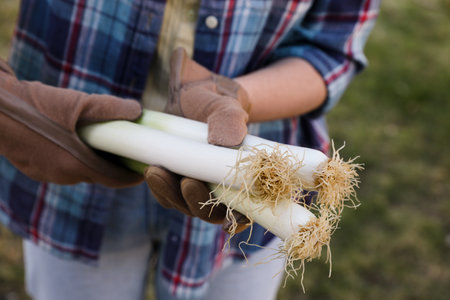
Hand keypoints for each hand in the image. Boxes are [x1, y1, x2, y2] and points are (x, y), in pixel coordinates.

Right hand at [0, 59, 142, 186]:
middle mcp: (63, 175)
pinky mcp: (33, 168)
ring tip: (102, 143)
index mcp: (77, 165)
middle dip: (114, 165)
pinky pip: (62, 166)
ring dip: (93, 160)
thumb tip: (138, 111)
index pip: (115, 180)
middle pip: (98, 175)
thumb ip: (113, 108)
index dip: (132, 176)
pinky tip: (74, 139)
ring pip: (79, 170)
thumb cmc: (36, 105)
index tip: (143, 170)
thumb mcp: (79, 102)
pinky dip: (74, 158)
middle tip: (126, 151)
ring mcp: (46, 174)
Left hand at [145, 48, 249, 231]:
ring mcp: (195, 185)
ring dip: (170, 193)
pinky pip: (165, 192)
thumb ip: (230, 120)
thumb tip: (223, 143)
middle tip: (186, 182)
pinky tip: (150, 169)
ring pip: (183, 203)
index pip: (243, 211)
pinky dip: (159, 187)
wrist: (191, 93)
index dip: (236, 220)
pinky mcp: (173, 178)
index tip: (226, 216)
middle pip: (208, 213)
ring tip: (157, 171)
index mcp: (241, 178)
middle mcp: (218, 188)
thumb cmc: (216, 101)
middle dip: (195, 202)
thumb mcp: (227, 106)